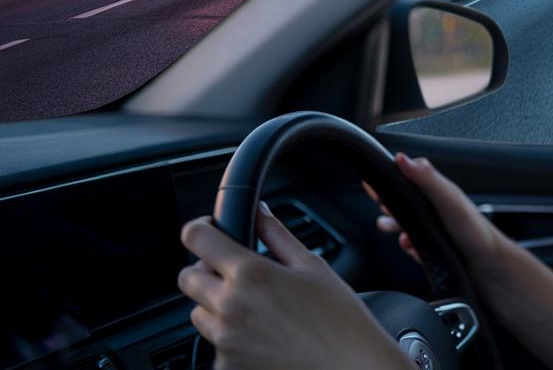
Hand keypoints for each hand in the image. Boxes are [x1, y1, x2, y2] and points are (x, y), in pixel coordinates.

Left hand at [177, 203, 410, 369]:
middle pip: (188, 278)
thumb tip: (259, 213)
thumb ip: (277, 235)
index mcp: (250, 274)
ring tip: (254, 308)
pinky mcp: (227, 366)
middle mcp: (229, 306)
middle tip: (236, 273)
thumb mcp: (312, 266)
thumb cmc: (339, 318)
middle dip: (206, 270)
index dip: (202, 228)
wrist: (349, 366)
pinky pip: (215, 344)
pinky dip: (231, 337)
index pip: (196, 237)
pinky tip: (262, 335)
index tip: (211, 230)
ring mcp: (224, 340)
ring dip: (215, 304)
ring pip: (198, 312)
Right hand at [365, 152, 506, 282]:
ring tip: (385, 224)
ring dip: (393, 225)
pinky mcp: (432, 249)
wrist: (486, 268)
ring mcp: (433, 228)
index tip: (373, 179)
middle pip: (403, 200)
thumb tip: (402, 158)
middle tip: (378, 200)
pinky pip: (412, 245)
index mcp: (438, 191)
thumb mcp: (447, 199)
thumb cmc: (473, 230)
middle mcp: (435, 208)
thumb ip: (426, 178)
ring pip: (404, 223)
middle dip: (387, 201)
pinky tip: (408, 245)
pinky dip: (407, 245)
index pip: (409, 176)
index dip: (390, 176)